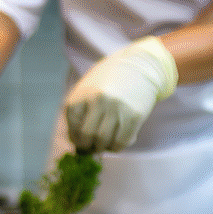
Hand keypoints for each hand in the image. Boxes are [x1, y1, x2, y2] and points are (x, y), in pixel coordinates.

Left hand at [64, 36, 177, 152]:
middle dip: (88, 146)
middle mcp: (98, 101)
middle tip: (92, 146)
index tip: (80, 141)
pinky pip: (121, 142)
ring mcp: (117, 108)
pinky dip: (117, 147)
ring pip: (104, 142)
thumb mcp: (87, 89)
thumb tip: (77, 147)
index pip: (72, 126)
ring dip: (103, 148)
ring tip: (105, 143)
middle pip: (87, 136)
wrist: (140, 66)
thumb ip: (80, 112)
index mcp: (82, 94)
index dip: (75, 138)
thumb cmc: (109, 80)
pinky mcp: (134, 116)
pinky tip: (118, 141)